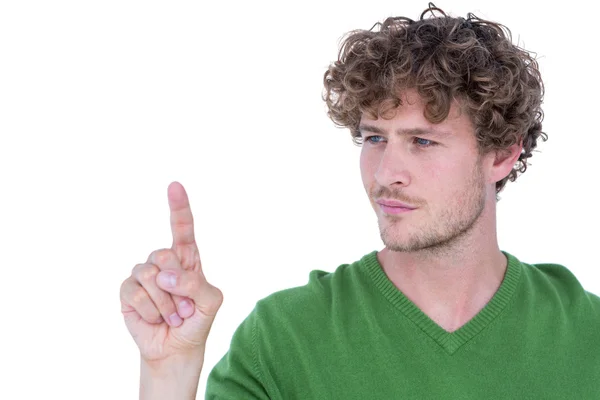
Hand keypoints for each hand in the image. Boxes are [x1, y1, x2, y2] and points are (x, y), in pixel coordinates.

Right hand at [120, 181, 222, 364]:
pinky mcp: (127, 291)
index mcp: (187, 258)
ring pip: (150, 277)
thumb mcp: (210, 302)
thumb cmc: (197, 321)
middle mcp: (163, 261)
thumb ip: (194, 284)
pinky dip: (151, 311)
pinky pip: (136, 294)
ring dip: (166, 304)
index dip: (179, 207)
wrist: (177, 348)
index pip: (183, 228)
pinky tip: (156, 318)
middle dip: (178, 287)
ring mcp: (144, 275)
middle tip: (185, 307)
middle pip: (164, 255)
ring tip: (172, 315)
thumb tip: (163, 275)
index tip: (175, 185)